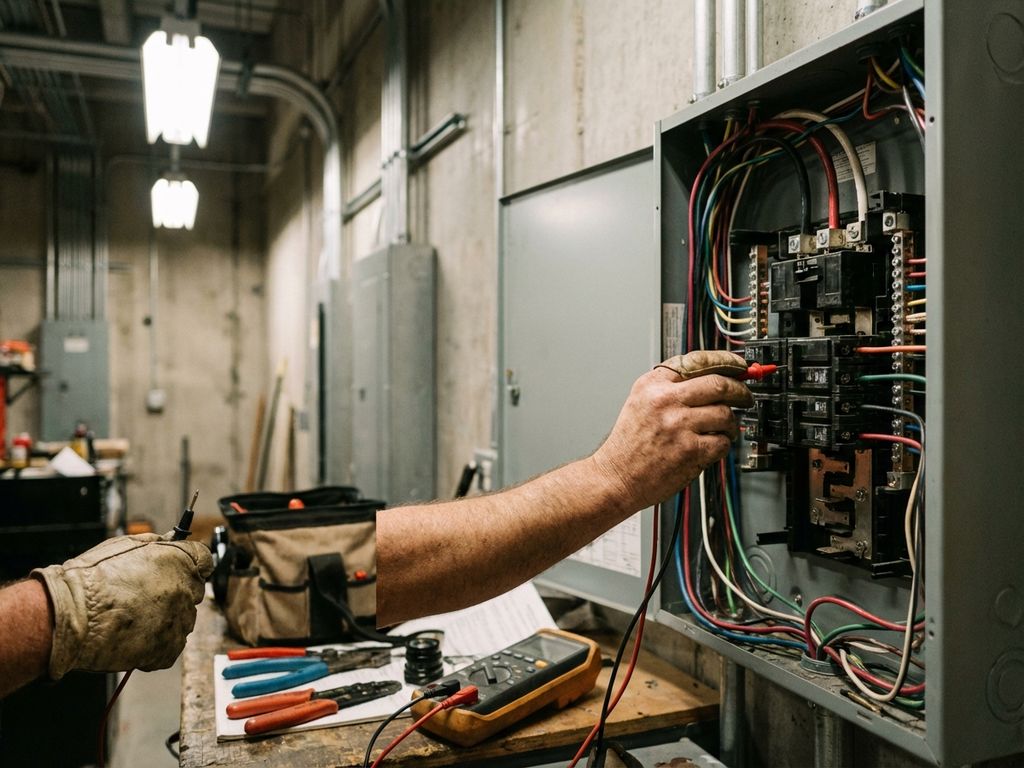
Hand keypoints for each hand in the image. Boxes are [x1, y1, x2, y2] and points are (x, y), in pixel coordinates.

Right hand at [32, 532, 213, 678]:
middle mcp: (185, 589)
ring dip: (165, 620)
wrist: (70, 616)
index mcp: (180, 560)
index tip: (183, 571)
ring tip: (133, 619)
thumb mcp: (126, 545)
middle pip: (193, 593)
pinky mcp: (168, 649)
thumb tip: (171, 541)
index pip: (205, 561)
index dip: (192, 566)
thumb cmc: (91, 579)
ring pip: (182, 621)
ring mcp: (178, 621)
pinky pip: (171, 647)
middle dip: (175, 594)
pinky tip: (134, 637)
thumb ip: (157, 544)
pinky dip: (156, 646)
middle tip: (145, 599)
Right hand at [591, 350, 753, 510]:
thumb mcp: (641, 402)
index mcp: (652, 385)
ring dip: (731, 423)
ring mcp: (678, 425)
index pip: (698, 361)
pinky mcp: (689, 450)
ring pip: (725, 414)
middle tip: (746, 397)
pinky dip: (722, 444)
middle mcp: (665, 400)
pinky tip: (711, 446)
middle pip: (719, 384)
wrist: (615, 477)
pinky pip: (722, 441)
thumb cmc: (629, 444)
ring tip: (722, 429)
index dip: (726, 362)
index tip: (739, 367)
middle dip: (740, 390)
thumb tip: (715, 376)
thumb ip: (672, 387)